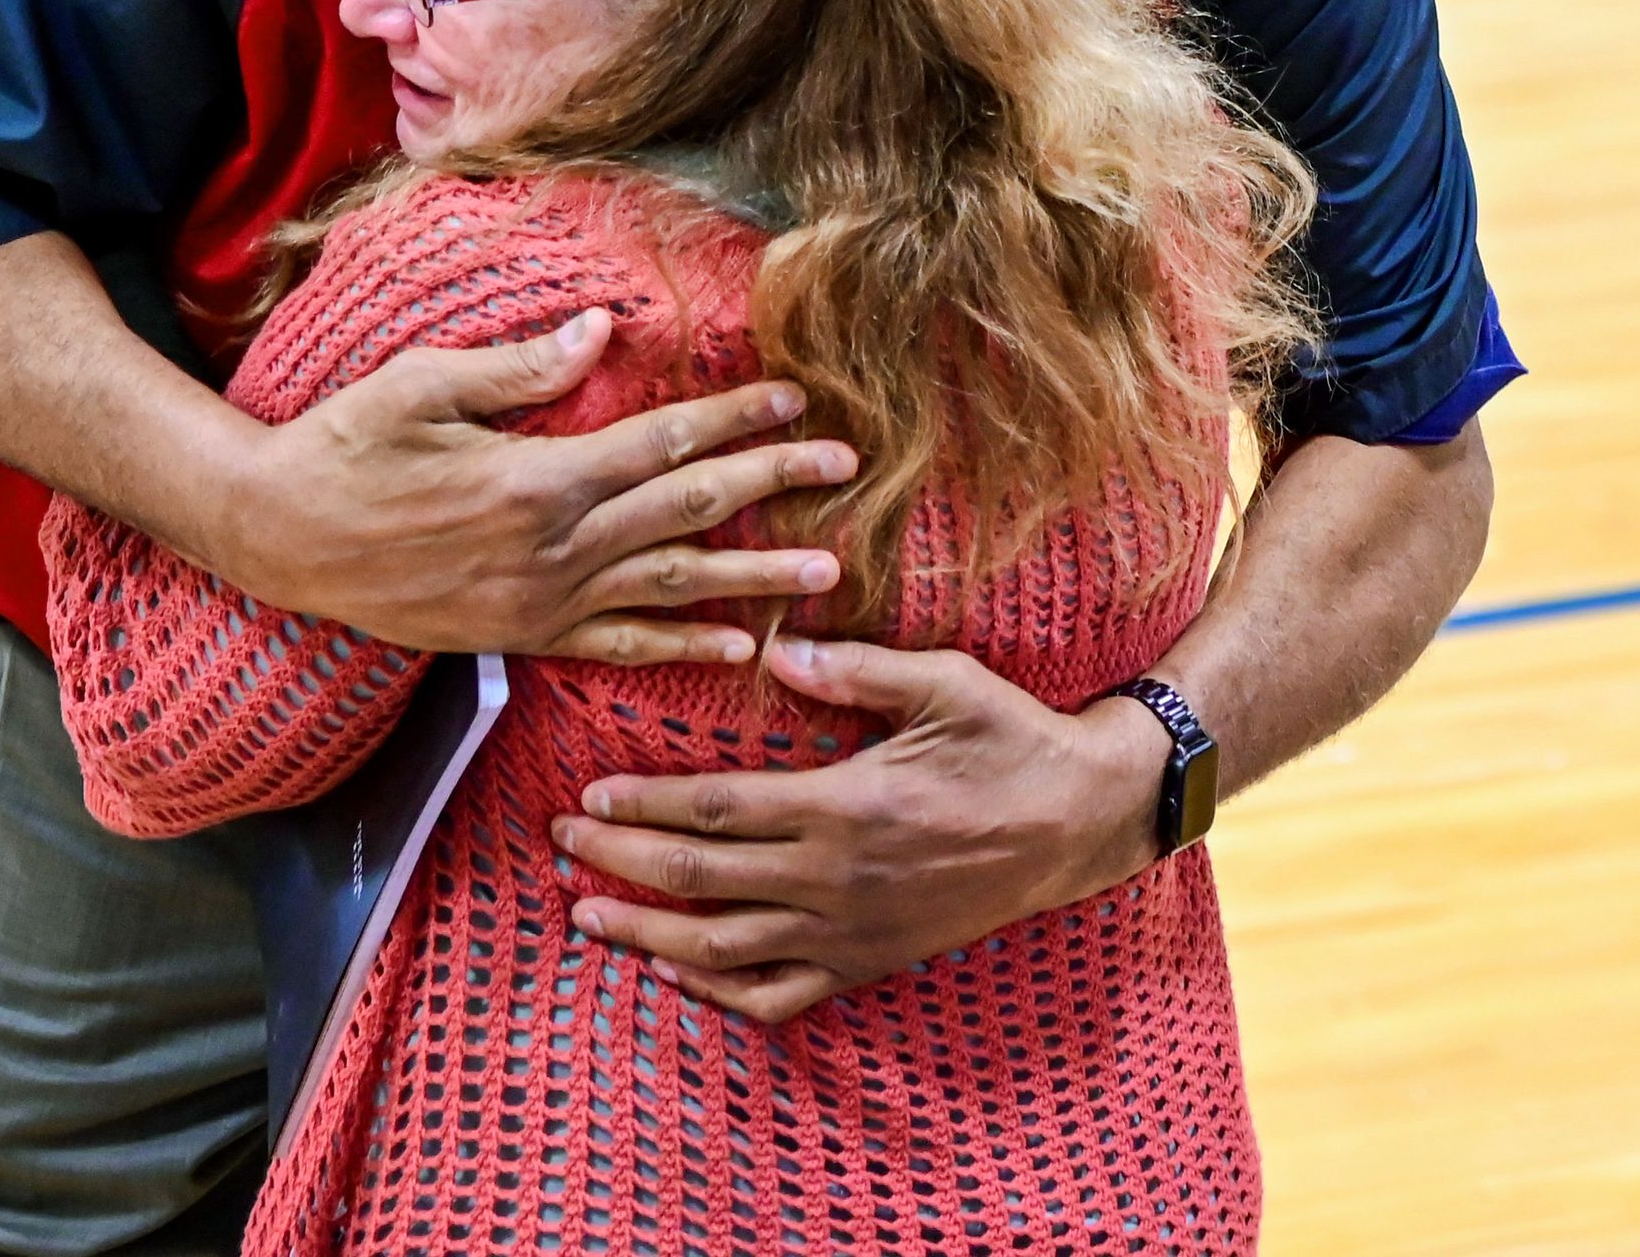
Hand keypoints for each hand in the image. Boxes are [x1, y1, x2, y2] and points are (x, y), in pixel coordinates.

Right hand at [218, 310, 859, 664]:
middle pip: (686, 512)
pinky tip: (740, 647)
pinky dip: (682, 647)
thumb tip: (604, 328)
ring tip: (829, 570)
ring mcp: (539, 602)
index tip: (798, 401)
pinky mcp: (521, 638)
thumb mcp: (423, 384)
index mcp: (536, 478)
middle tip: (847, 470)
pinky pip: (618, 645)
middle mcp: (552, 548)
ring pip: (670, 586)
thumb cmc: (343, 445)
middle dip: (773, 486)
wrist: (276, 538)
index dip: (734, 420)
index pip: (661, 444)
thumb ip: (520, 364)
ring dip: (755, 577)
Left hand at [551, 635, 1168, 1023]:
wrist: (1078, 822)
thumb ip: (854, 667)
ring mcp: (850, 932)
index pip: (717, 808)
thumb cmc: (1011, 739)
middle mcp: (836, 879)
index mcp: (846, 805)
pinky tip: (673, 973)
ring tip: (586, 913)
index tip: (590, 793)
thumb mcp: (944, 682)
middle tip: (561, 843)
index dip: (644, 803)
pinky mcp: (868, 963)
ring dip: (645, 932)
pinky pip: (776, 995)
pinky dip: (715, 991)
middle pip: (701, 876)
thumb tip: (774, 646)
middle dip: (620, 860)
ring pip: (722, 947)